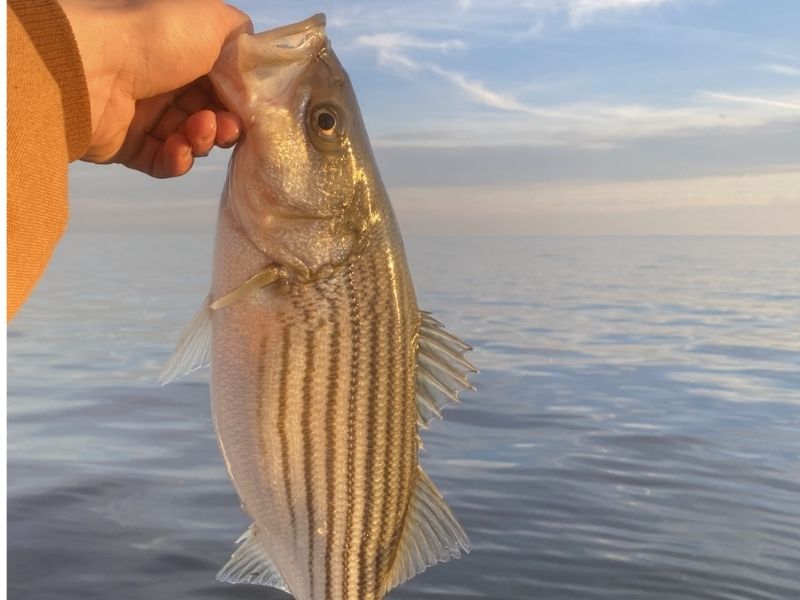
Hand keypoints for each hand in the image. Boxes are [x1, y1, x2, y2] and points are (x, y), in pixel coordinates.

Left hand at [59, 0, 251, 177]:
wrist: (92, 68)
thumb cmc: (156, 38)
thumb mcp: (212, 19)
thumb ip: (242, 39)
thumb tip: (252, 69)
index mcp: (181, 49)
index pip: (222, 82)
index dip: (240, 99)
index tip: (250, 109)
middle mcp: (162, 79)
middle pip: (210, 113)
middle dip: (225, 124)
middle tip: (226, 126)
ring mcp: (144, 114)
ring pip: (191, 139)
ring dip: (203, 139)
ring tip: (198, 131)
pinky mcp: (128, 146)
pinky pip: (164, 161)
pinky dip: (178, 159)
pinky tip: (178, 149)